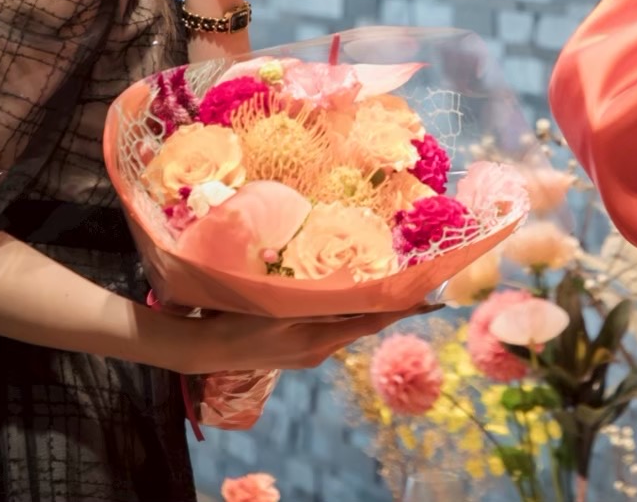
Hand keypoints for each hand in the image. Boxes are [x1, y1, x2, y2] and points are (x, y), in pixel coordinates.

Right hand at [150, 303, 435, 376]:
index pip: (373, 321)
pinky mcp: (295, 350)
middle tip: (415, 284)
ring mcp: (307, 353)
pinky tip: (342, 296)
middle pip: (365, 324)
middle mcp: (319, 350)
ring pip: (347, 325)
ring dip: (366, 307)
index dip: (404, 308)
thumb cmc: (237, 323)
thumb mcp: (278, 307)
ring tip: (386, 284)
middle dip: (390, 305)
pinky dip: (344, 312)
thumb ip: (316, 299)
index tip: (433, 298)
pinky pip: (330, 328)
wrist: (203, 351)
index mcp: (319, 340)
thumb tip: (356, 287)